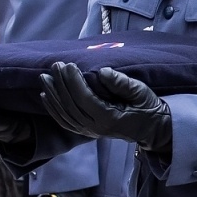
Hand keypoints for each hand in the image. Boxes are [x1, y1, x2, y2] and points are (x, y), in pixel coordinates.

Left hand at [39, 64, 172, 154]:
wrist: (152, 128)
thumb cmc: (148, 108)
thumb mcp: (141, 92)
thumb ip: (122, 83)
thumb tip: (102, 72)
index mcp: (109, 118)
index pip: (84, 99)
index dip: (74, 82)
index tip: (69, 65)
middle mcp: (96, 128)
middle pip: (71, 106)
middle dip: (60, 85)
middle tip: (55, 65)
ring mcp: (90, 131)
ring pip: (64, 114)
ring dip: (53, 95)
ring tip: (45, 77)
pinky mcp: (87, 131)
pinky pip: (65, 121)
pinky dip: (53, 109)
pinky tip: (46, 96)